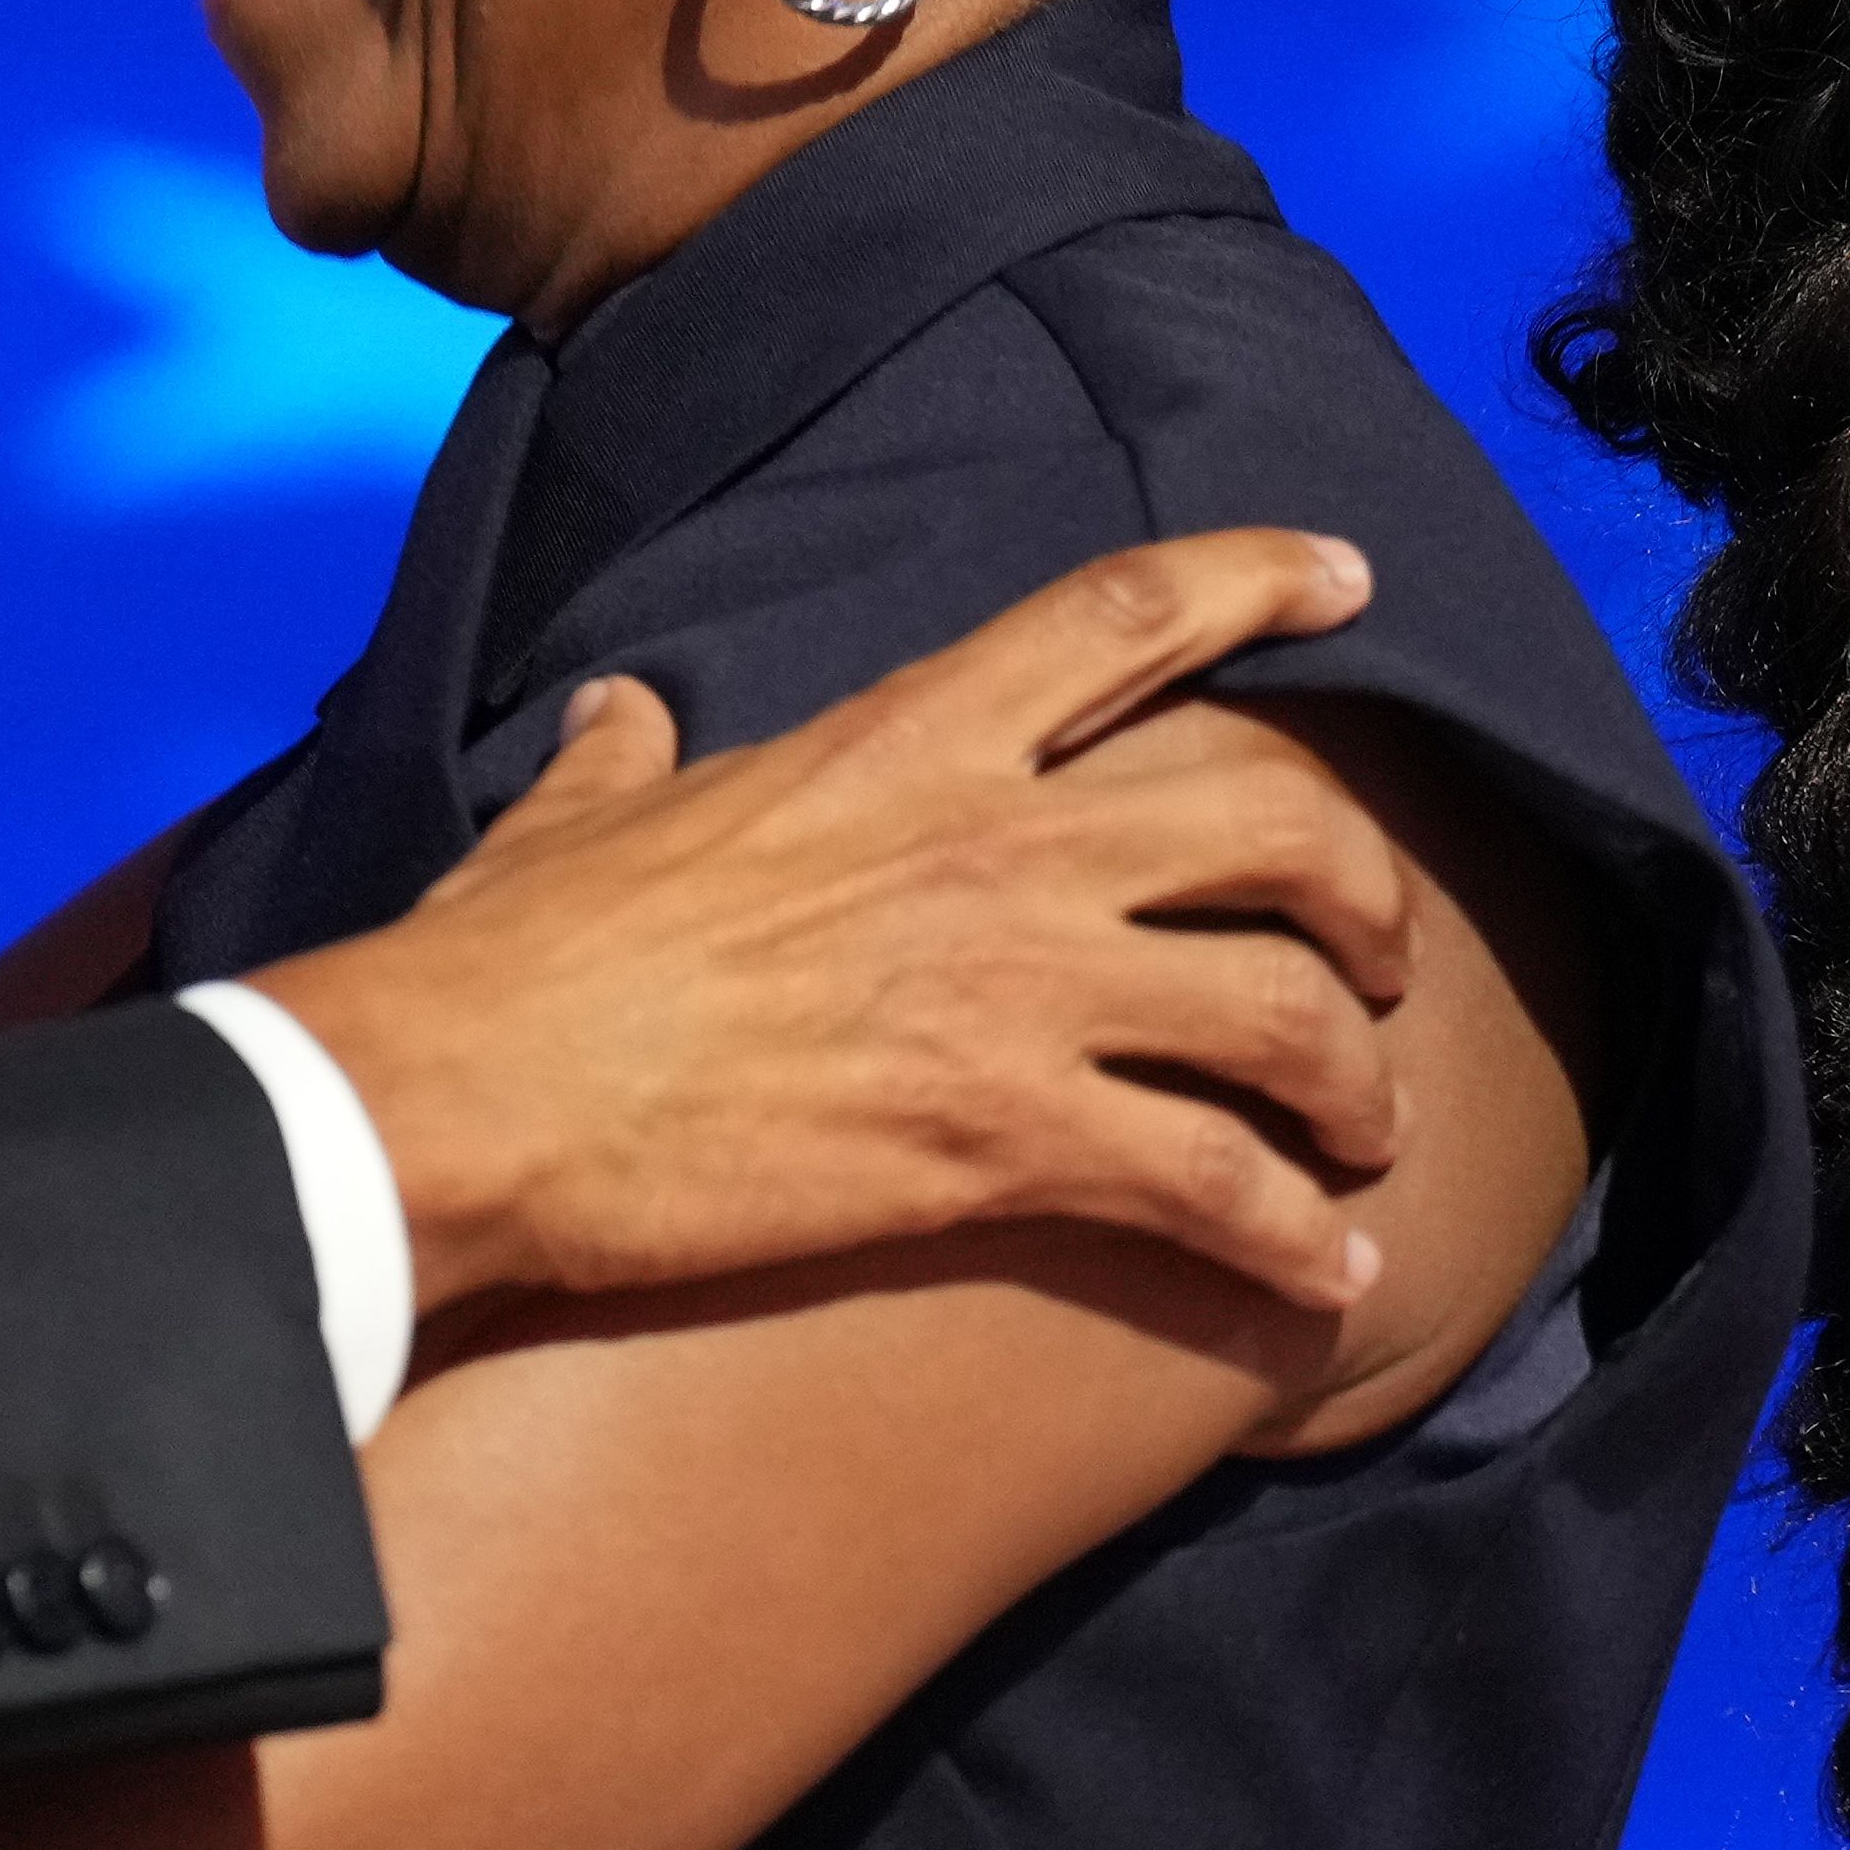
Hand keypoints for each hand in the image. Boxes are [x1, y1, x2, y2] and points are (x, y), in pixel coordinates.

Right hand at [243, 529, 1425, 1317]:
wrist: (467, 1098)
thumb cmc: (511, 961)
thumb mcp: (576, 819)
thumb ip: (624, 758)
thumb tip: (617, 715)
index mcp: (902, 740)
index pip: (1125, 617)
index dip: (1257, 579)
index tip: (1348, 576)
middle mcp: (996, 845)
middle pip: (1277, 819)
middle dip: (1368, 887)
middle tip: (1381, 953)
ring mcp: (1013, 993)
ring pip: (1285, 1012)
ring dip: (1358, 1079)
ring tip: (1367, 1133)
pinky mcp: (1003, 1143)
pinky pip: (1220, 1186)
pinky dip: (1301, 1235)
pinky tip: (1331, 1273)